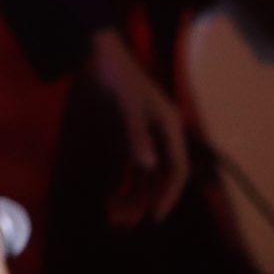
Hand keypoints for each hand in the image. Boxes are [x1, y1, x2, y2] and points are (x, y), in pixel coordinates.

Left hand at [83, 28, 188, 224]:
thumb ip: (136, 134)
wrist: (97, 52)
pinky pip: (131, 169)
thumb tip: (148, 167)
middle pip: (159, 178)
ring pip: (144, 178)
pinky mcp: (128, 137)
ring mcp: (145, 138)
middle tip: (122, 222)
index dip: (169, 194)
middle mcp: (162, 137)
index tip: (155, 216)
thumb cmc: (116, 74)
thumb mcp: (127, 103)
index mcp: (170, 128)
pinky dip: (123, 185)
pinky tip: (110, 200)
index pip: (177, 170)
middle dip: (143, 201)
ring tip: (111, 216)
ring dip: (131, 197)